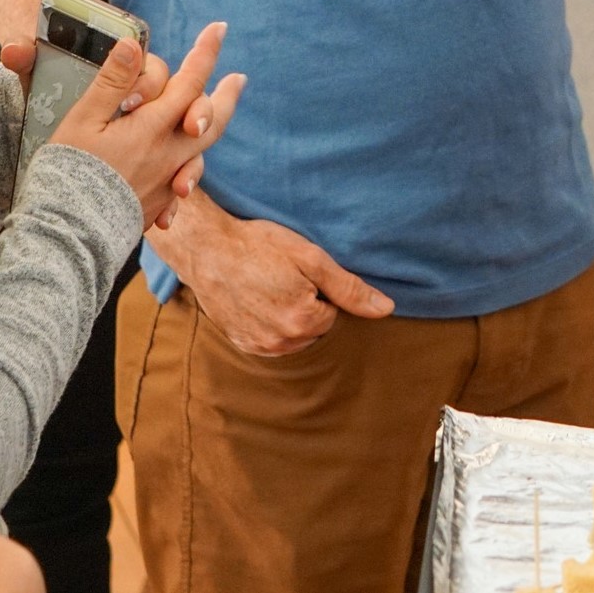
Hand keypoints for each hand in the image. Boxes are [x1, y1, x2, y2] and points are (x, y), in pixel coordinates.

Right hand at [35, 23, 246, 227]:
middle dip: (225, 96)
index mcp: (154, 127)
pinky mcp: (158, 204)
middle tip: (238, 78)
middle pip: (211, 120)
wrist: (68, 236)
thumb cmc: (69, 173)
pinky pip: (182, 182)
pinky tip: (184, 173)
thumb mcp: (83, 120)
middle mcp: (170, 153)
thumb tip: (134, 46)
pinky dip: (189, 170)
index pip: (189, 81)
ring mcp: (167, 181)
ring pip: (202, 150)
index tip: (219, 29)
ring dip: (212, 128)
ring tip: (212, 118)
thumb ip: (111, 83)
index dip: (206, 52)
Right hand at [146, 190, 394, 356]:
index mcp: (303, 321)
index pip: (334, 312)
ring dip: (289, 315)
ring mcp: (259, 346)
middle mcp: (282, 342)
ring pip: (294, 336)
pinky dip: (269, 323)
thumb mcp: (310, 258)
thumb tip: (386, 309)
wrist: (207, 249)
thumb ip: (349, 288)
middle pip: (315, 327)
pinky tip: (257, 299)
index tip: (298, 272)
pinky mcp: (243, 344)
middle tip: (283, 277)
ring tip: (269, 286)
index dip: (320, 289)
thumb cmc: (259, 246)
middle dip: (307, 304)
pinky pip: (271, 340)